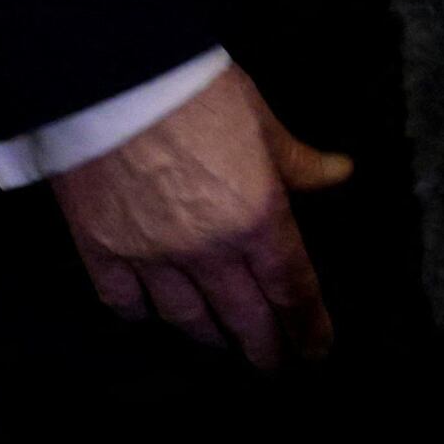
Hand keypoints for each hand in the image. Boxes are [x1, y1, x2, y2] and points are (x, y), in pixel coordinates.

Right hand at [47, 65, 348, 369]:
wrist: (110, 75)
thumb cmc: (195, 89)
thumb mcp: (261, 119)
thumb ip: (298, 160)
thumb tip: (342, 173)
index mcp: (258, 218)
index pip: (292, 288)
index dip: (308, 326)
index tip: (317, 351)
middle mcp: (209, 251)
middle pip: (244, 317)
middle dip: (264, 348)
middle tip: (274, 368)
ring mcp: (152, 257)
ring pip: (185, 317)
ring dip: (208, 337)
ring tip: (220, 346)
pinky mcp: (102, 250)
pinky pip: (125, 302)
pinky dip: (141, 315)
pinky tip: (150, 317)